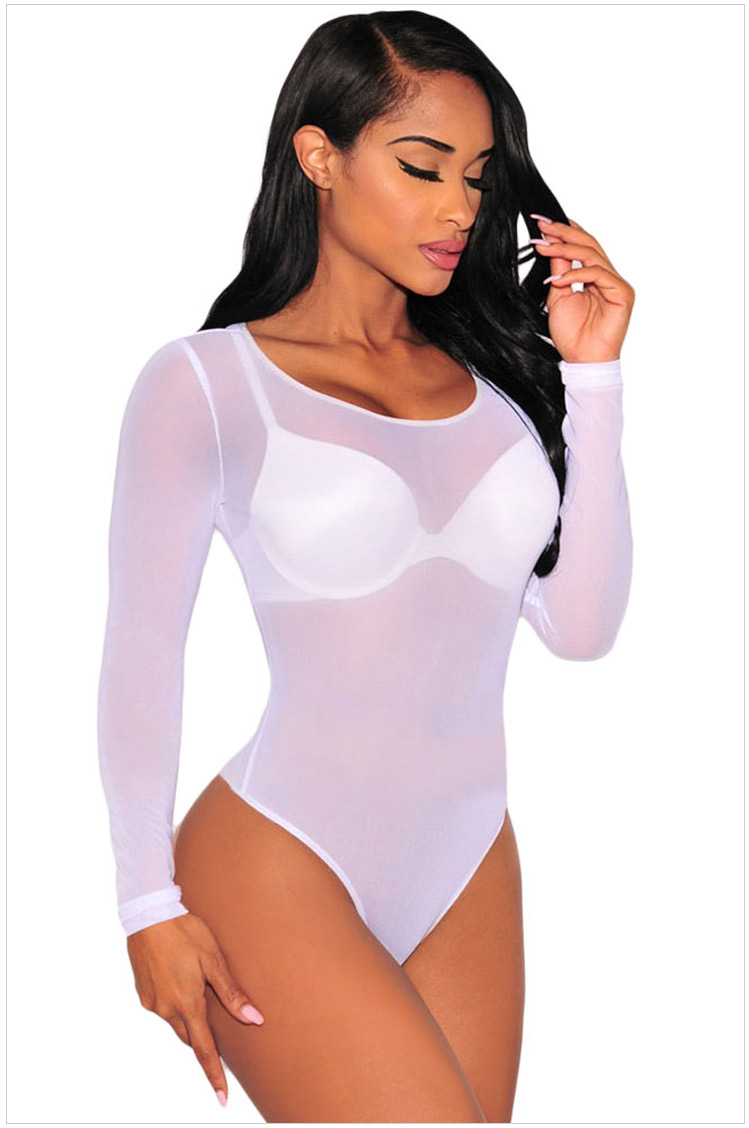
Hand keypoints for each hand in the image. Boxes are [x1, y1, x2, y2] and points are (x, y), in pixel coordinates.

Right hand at [127, 911, 264, 1106]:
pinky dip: (175, 1002)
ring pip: (176, 1020)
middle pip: (190, 1036)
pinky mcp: (142, 993)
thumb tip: (254, 1019)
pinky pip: (163, 1007)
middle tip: (219, 1026)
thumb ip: (232, 993)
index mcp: (187, 1004)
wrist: (149, 913)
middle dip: (203, 1038)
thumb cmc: (186, 931)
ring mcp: (152, 1002)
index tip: (222, 1098)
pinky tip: (179, 978)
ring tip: (198, 988)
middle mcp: (167, 1009)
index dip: (215, 1075)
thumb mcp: (213, 959)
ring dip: (189, 1015)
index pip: (204, 1050)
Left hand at [529, 216, 634, 363]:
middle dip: (564, 232)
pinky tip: (557, 279)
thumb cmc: (571, 335)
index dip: (563, 231)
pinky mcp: (622, 294)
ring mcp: (616, 284)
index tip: (541, 221)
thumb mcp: (557, 296)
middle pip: (588, 244)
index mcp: (594, 276)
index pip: (581, 245)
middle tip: (542, 225)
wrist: (582, 361)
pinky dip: (576, 274)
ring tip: (543, 247)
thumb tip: (550, 243)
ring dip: (565, 249)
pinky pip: (598, 274)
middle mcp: (607, 276)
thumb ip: (559, 269)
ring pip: (592, 255)